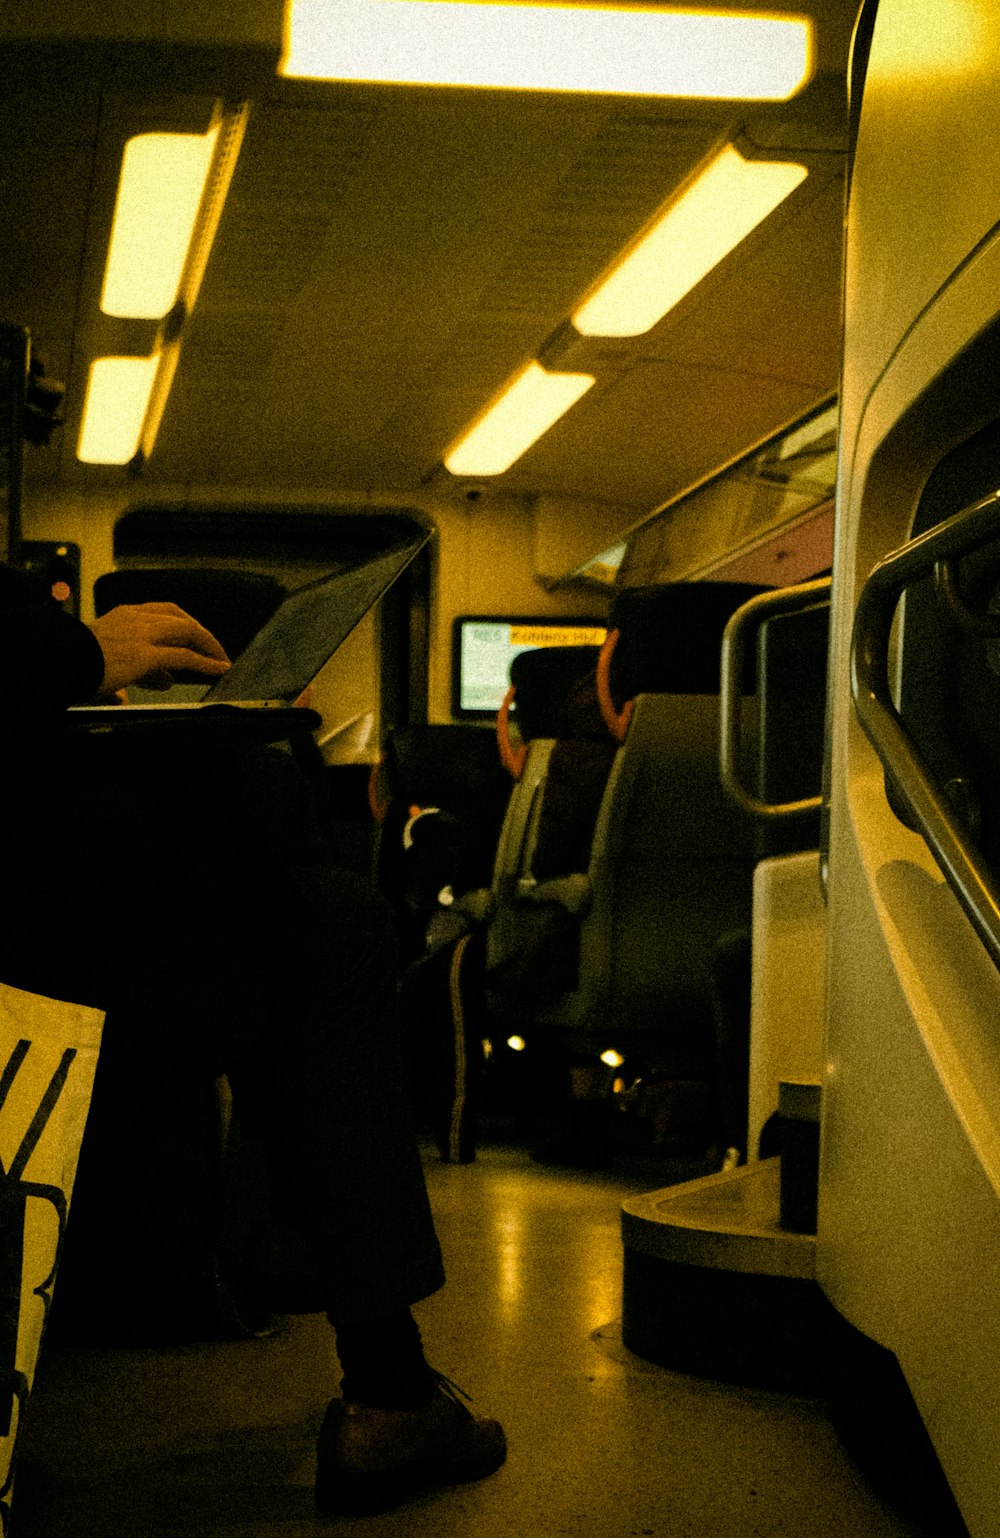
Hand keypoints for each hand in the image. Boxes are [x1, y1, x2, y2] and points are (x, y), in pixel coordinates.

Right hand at [87, 603, 230, 696]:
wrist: (58, 663)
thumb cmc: (74, 664)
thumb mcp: (105, 661)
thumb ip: (131, 671)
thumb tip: (154, 685)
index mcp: (123, 615)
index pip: (161, 612)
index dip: (182, 624)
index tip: (192, 638)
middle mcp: (135, 619)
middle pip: (179, 618)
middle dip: (200, 634)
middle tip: (214, 651)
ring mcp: (142, 634)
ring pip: (187, 632)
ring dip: (208, 646)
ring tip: (221, 661)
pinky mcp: (146, 655)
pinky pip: (185, 657)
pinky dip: (206, 663)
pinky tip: (219, 669)